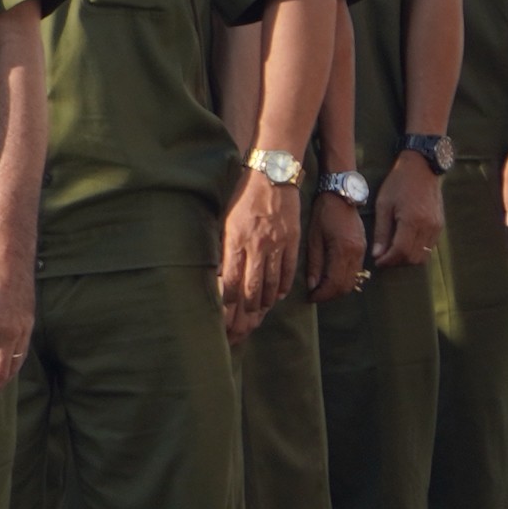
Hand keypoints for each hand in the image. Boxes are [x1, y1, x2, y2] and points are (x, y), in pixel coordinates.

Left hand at [220, 178, 300, 337]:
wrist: (271, 175)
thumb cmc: (241, 196)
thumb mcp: (224, 220)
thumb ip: (221, 247)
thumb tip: (215, 275)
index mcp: (234, 241)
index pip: (228, 284)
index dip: (225, 307)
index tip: (221, 323)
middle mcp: (256, 246)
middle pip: (249, 291)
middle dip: (243, 316)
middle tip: (238, 333)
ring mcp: (276, 245)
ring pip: (269, 284)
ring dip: (261, 306)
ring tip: (254, 321)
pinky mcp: (292, 241)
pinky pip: (288, 271)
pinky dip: (281, 287)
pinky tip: (274, 299)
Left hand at [306, 193, 368, 303]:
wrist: (341, 195)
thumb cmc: (323, 213)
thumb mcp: (313, 237)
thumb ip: (314, 263)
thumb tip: (313, 285)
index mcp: (344, 250)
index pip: (336, 283)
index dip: (323, 295)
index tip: (310, 298)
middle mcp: (358, 253)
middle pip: (347, 286)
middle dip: (330, 295)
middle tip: (314, 295)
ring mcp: (363, 251)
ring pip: (353, 280)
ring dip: (337, 288)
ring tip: (320, 288)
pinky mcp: (363, 248)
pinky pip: (355, 271)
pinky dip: (344, 279)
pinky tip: (330, 277)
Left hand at [372, 157, 445, 269]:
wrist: (422, 168)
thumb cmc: (398, 184)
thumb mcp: (383, 205)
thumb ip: (381, 231)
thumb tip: (377, 254)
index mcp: (412, 221)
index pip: (401, 251)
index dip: (388, 260)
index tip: (377, 261)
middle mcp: (428, 226)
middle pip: (414, 257)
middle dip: (397, 262)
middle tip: (383, 258)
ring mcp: (437, 226)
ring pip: (424, 255)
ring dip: (407, 258)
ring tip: (392, 252)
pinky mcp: (440, 225)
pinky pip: (429, 246)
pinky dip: (417, 250)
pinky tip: (404, 244)